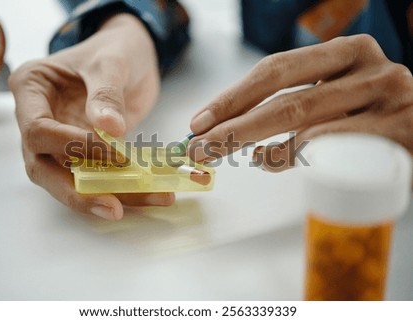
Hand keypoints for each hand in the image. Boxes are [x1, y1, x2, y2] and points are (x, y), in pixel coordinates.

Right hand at [10, 14, 173, 220]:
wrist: (132, 54)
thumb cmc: (114, 48)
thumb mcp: (111, 62)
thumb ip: (106, 94)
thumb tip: (109, 131)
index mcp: (32, 90)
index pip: (39, 130)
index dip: (72, 146)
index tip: (114, 153)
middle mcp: (39, 119)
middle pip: (44, 168)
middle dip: (78, 192)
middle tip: (113, 208)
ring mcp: (61, 139)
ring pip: (73, 179)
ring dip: (110, 193)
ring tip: (150, 199)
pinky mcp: (85, 152)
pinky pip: (99, 176)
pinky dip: (125, 187)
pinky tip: (152, 193)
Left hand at [187, 35, 412, 170]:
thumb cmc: (370, 112)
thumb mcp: (336, 92)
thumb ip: (295, 100)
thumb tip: (232, 126)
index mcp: (347, 52)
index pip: (277, 70)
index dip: (233, 97)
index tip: (200, 121)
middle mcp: (369, 69)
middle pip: (287, 101)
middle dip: (235, 127)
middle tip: (200, 149)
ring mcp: (388, 101)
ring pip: (307, 128)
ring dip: (258, 147)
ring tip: (232, 157)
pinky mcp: (400, 134)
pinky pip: (335, 151)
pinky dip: (295, 160)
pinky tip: (270, 163)